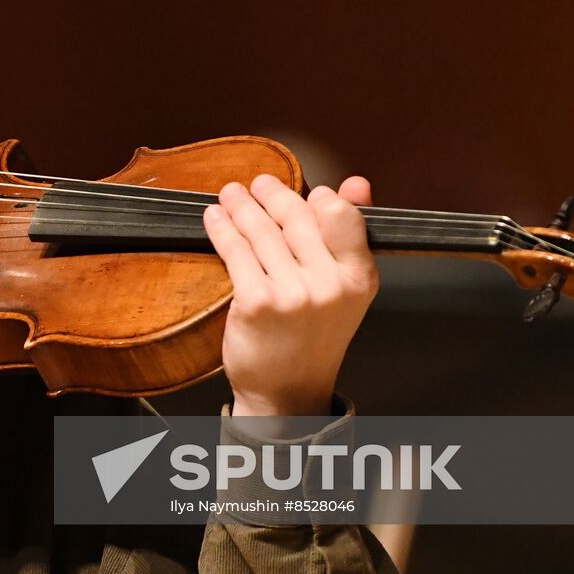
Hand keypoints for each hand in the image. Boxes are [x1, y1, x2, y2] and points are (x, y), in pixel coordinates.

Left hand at [203, 173, 377, 416]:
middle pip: (297, 218)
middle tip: (259, 183)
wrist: (287, 391)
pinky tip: (214, 218)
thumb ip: (350, 234)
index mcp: (359, 278)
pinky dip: (222, 228)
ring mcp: (292, 294)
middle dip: (273, 194)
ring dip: (242, 205)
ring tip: (231, 194)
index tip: (305, 191)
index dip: (319, 198)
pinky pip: (236, 251)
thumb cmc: (314, 337)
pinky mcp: (256, 302)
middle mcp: (329, 285)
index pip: (343, 217)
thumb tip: (357, 182)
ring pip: (262, 231)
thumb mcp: (345, 288)